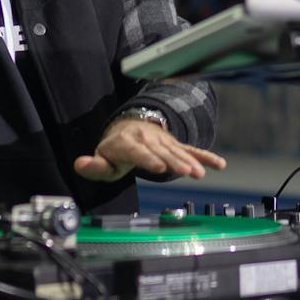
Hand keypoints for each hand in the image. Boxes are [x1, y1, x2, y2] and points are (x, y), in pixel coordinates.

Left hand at [74, 117, 227, 182]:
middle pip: (162, 152)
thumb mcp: (102, 159)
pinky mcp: (174, 144)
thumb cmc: (114, 150)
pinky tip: (219, 164)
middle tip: (189, 173)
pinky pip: (190, 149)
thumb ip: (93, 166)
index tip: (160, 168)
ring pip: (177, 151)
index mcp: (127, 143)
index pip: (138, 151)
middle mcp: (147, 139)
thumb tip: (80, 164)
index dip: (148, 159)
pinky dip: (205, 155)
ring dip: (191, 161)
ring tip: (200, 173)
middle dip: (175, 162)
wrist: (129, 126)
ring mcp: (162, 141)